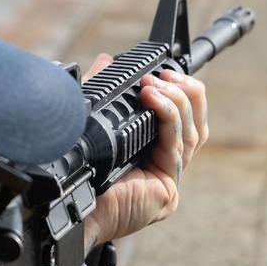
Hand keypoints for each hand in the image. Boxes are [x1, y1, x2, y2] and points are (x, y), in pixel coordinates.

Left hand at [82, 58, 208, 249]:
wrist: (70, 205)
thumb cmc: (78, 171)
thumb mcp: (94, 120)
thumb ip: (103, 90)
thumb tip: (106, 60)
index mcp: (152, 152)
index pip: (182, 120)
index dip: (181, 92)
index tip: (164, 71)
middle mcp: (165, 166)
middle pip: (196, 124)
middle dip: (186, 91)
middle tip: (162, 74)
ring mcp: (170, 179)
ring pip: (192, 132)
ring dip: (177, 100)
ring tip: (154, 83)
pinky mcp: (169, 188)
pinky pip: (177, 145)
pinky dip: (169, 115)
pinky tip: (154, 99)